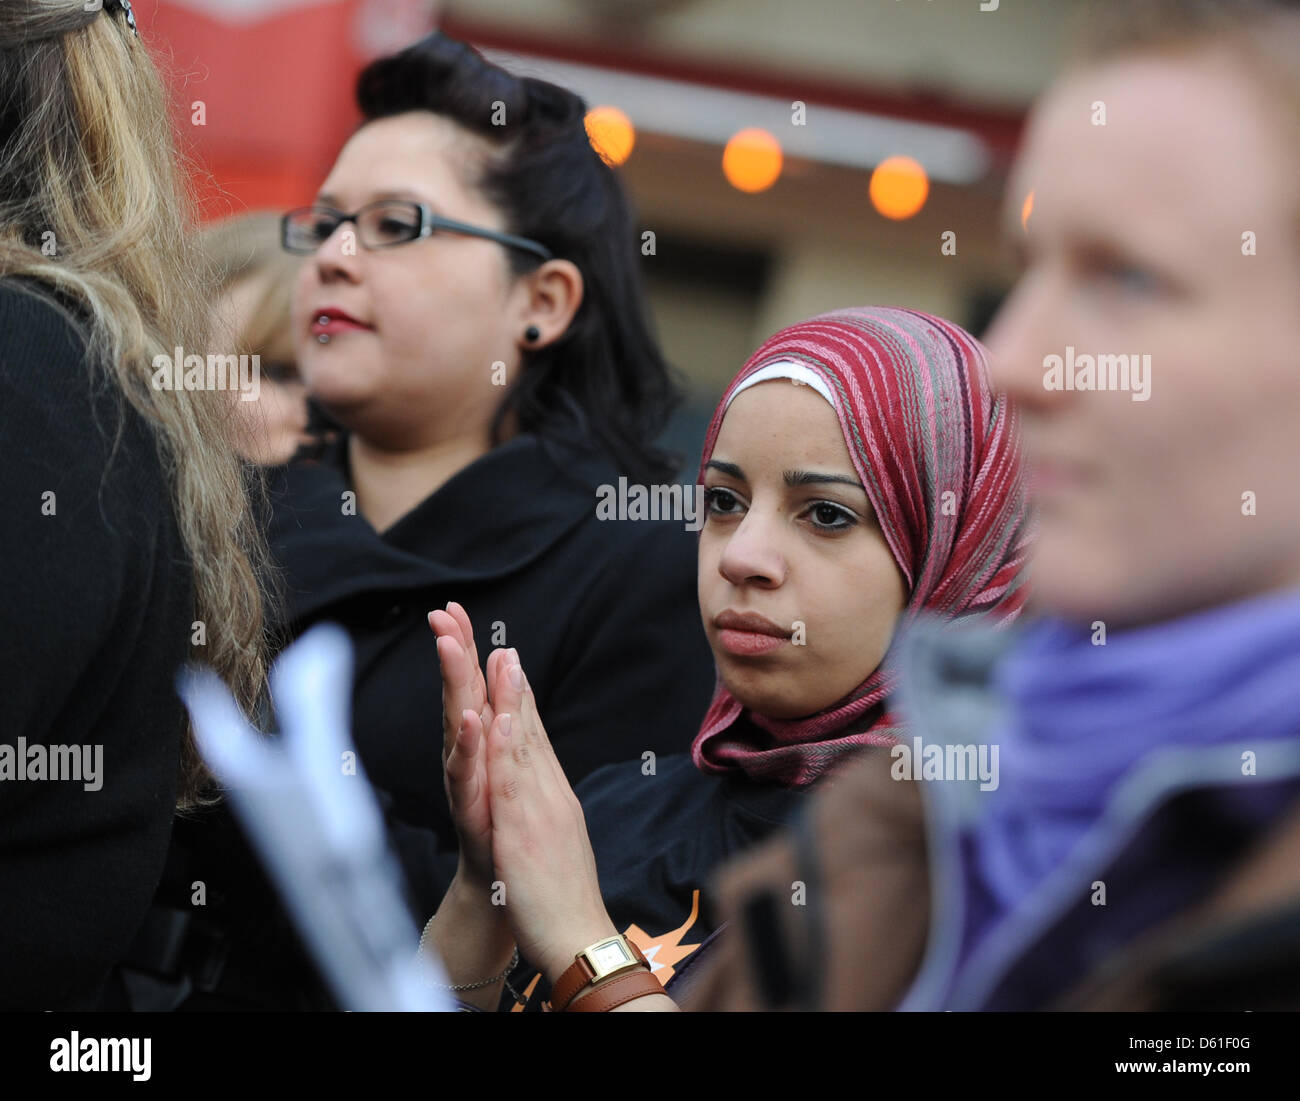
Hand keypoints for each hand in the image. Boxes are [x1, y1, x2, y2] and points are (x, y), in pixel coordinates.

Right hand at [428, 602, 506, 888]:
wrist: (498, 877)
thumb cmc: (500, 814)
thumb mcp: (507, 751)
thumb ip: (504, 706)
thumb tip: (504, 657)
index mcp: (480, 735)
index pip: (471, 680)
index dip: (463, 643)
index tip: (453, 606)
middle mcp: (467, 751)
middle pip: (459, 692)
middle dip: (450, 653)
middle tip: (441, 616)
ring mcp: (466, 778)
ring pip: (458, 723)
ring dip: (454, 686)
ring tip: (449, 649)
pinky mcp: (471, 806)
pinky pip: (467, 773)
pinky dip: (468, 747)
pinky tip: (470, 722)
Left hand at [483, 649, 616, 985]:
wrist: (579, 938)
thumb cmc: (561, 898)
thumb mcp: (552, 842)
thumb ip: (545, 811)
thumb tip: (540, 793)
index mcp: (553, 797)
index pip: (535, 740)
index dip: (521, 699)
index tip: (510, 662)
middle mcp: (551, 794)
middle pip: (530, 731)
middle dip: (513, 684)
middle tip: (503, 641)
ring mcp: (542, 808)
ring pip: (522, 744)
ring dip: (508, 699)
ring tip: (500, 658)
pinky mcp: (527, 829)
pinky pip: (512, 780)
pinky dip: (503, 745)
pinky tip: (494, 717)